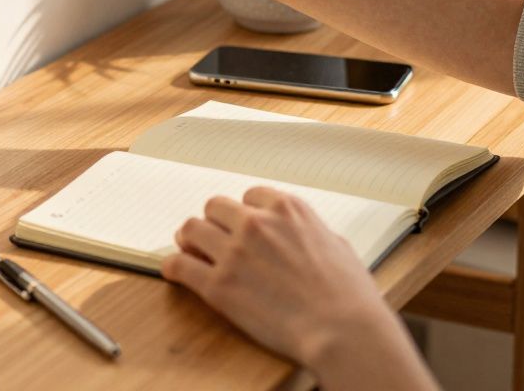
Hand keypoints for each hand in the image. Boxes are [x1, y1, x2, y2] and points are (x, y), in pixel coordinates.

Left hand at [163, 187, 435, 388]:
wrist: (342, 329)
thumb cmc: (349, 295)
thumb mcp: (338, 246)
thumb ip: (313, 233)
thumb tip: (307, 237)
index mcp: (287, 209)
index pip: (250, 195)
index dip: (244, 211)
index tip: (242, 224)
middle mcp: (256, 223)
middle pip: (215, 207)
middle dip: (214, 222)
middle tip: (212, 236)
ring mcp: (234, 252)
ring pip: (192, 228)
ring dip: (189, 239)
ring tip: (190, 250)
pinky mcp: (218, 285)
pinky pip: (179, 265)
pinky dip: (174, 267)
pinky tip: (175, 272)